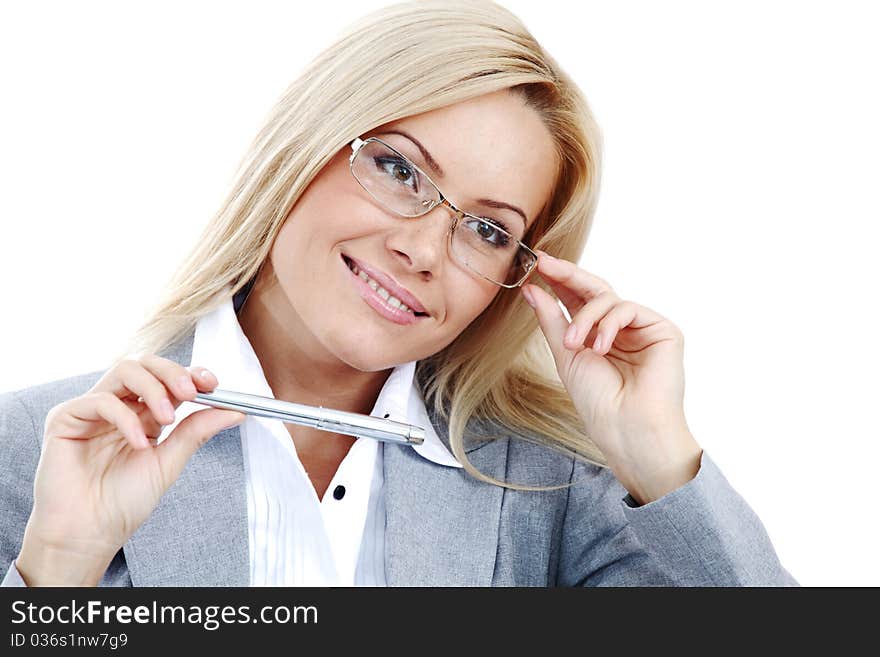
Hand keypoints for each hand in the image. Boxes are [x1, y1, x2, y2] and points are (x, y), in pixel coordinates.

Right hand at [16, 355, 244, 584]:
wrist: (90, 533)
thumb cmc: (123, 502)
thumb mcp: (169, 462)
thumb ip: (197, 432)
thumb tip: (236, 410)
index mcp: (143, 414)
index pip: (167, 378)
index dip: (190, 373)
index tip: (212, 384)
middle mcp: (119, 406)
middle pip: (146, 364)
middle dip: (173, 372)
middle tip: (191, 392)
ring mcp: (91, 409)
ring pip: (124, 369)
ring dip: (154, 388)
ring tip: (167, 419)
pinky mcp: (65, 418)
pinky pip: (100, 400)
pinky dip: (126, 418)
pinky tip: (139, 443)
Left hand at [522, 251, 701, 503]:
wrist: (627, 428)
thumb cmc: (598, 401)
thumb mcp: (565, 355)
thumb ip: (551, 319)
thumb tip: (531, 288)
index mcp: (597, 336)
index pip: (578, 300)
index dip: (559, 281)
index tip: (535, 264)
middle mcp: (621, 329)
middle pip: (595, 290)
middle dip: (568, 275)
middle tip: (544, 264)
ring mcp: (642, 329)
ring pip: (608, 299)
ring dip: (584, 317)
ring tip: (573, 343)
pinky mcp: (663, 330)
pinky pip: (628, 309)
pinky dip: (608, 324)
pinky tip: (600, 348)